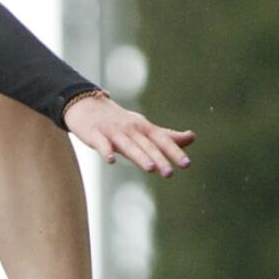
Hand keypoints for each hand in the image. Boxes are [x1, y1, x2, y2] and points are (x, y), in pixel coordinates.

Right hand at [64, 93, 194, 177]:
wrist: (86, 105)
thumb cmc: (118, 122)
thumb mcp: (143, 127)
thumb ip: (166, 135)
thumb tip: (192, 137)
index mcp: (143, 128)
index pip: (162, 140)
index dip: (174, 151)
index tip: (186, 165)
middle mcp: (130, 129)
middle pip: (147, 145)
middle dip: (159, 158)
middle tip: (170, 173)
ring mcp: (112, 131)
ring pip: (128, 145)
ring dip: (139, 156)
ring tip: (150, 168)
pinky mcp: (95, 134)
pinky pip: (101, 144)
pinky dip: (106, 151)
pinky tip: (110, 160)